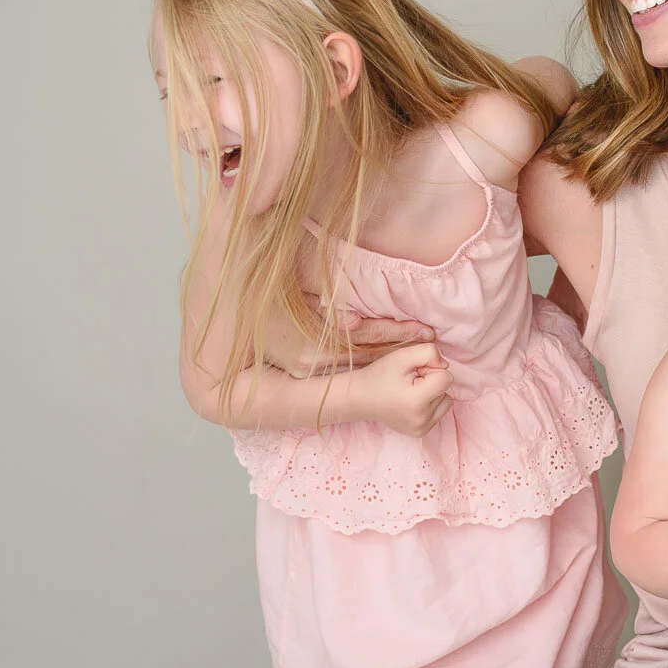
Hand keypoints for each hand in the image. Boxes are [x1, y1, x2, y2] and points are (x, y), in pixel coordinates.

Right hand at [264, 298, 434, 377]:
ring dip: (391, 354)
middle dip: (402, 344)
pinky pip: (348, 363)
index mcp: (315, 346)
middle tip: (431, 338)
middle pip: (370, 353)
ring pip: (362, 360)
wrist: (236, 331)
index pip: (368, 337)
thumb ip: (326, 309)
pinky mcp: (308, 367)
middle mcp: (316, 362)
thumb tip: (354, 322)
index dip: (398, 333)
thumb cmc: (267, 304)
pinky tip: (391, 354)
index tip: (425, 330)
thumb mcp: (295, 300)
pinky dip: (371, 358)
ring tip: (421, 346)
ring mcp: (312, 367)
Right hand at [354, 342, 454, 437]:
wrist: (360, 397)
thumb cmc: (380, 375)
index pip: (446, 378)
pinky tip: (411, 402)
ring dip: (432, 392)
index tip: (413, 372)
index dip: (431, 369)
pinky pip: (439, 412)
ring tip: (411, 392)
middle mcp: (421, 419)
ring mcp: (421, 429)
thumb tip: (445, 366)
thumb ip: (429, 353)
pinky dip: (429, 404)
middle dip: (431, 381)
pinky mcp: (420, 433)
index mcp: (417, 401)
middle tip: (408, 382)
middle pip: (446, 389)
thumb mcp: (403, 355)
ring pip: (445, 401)